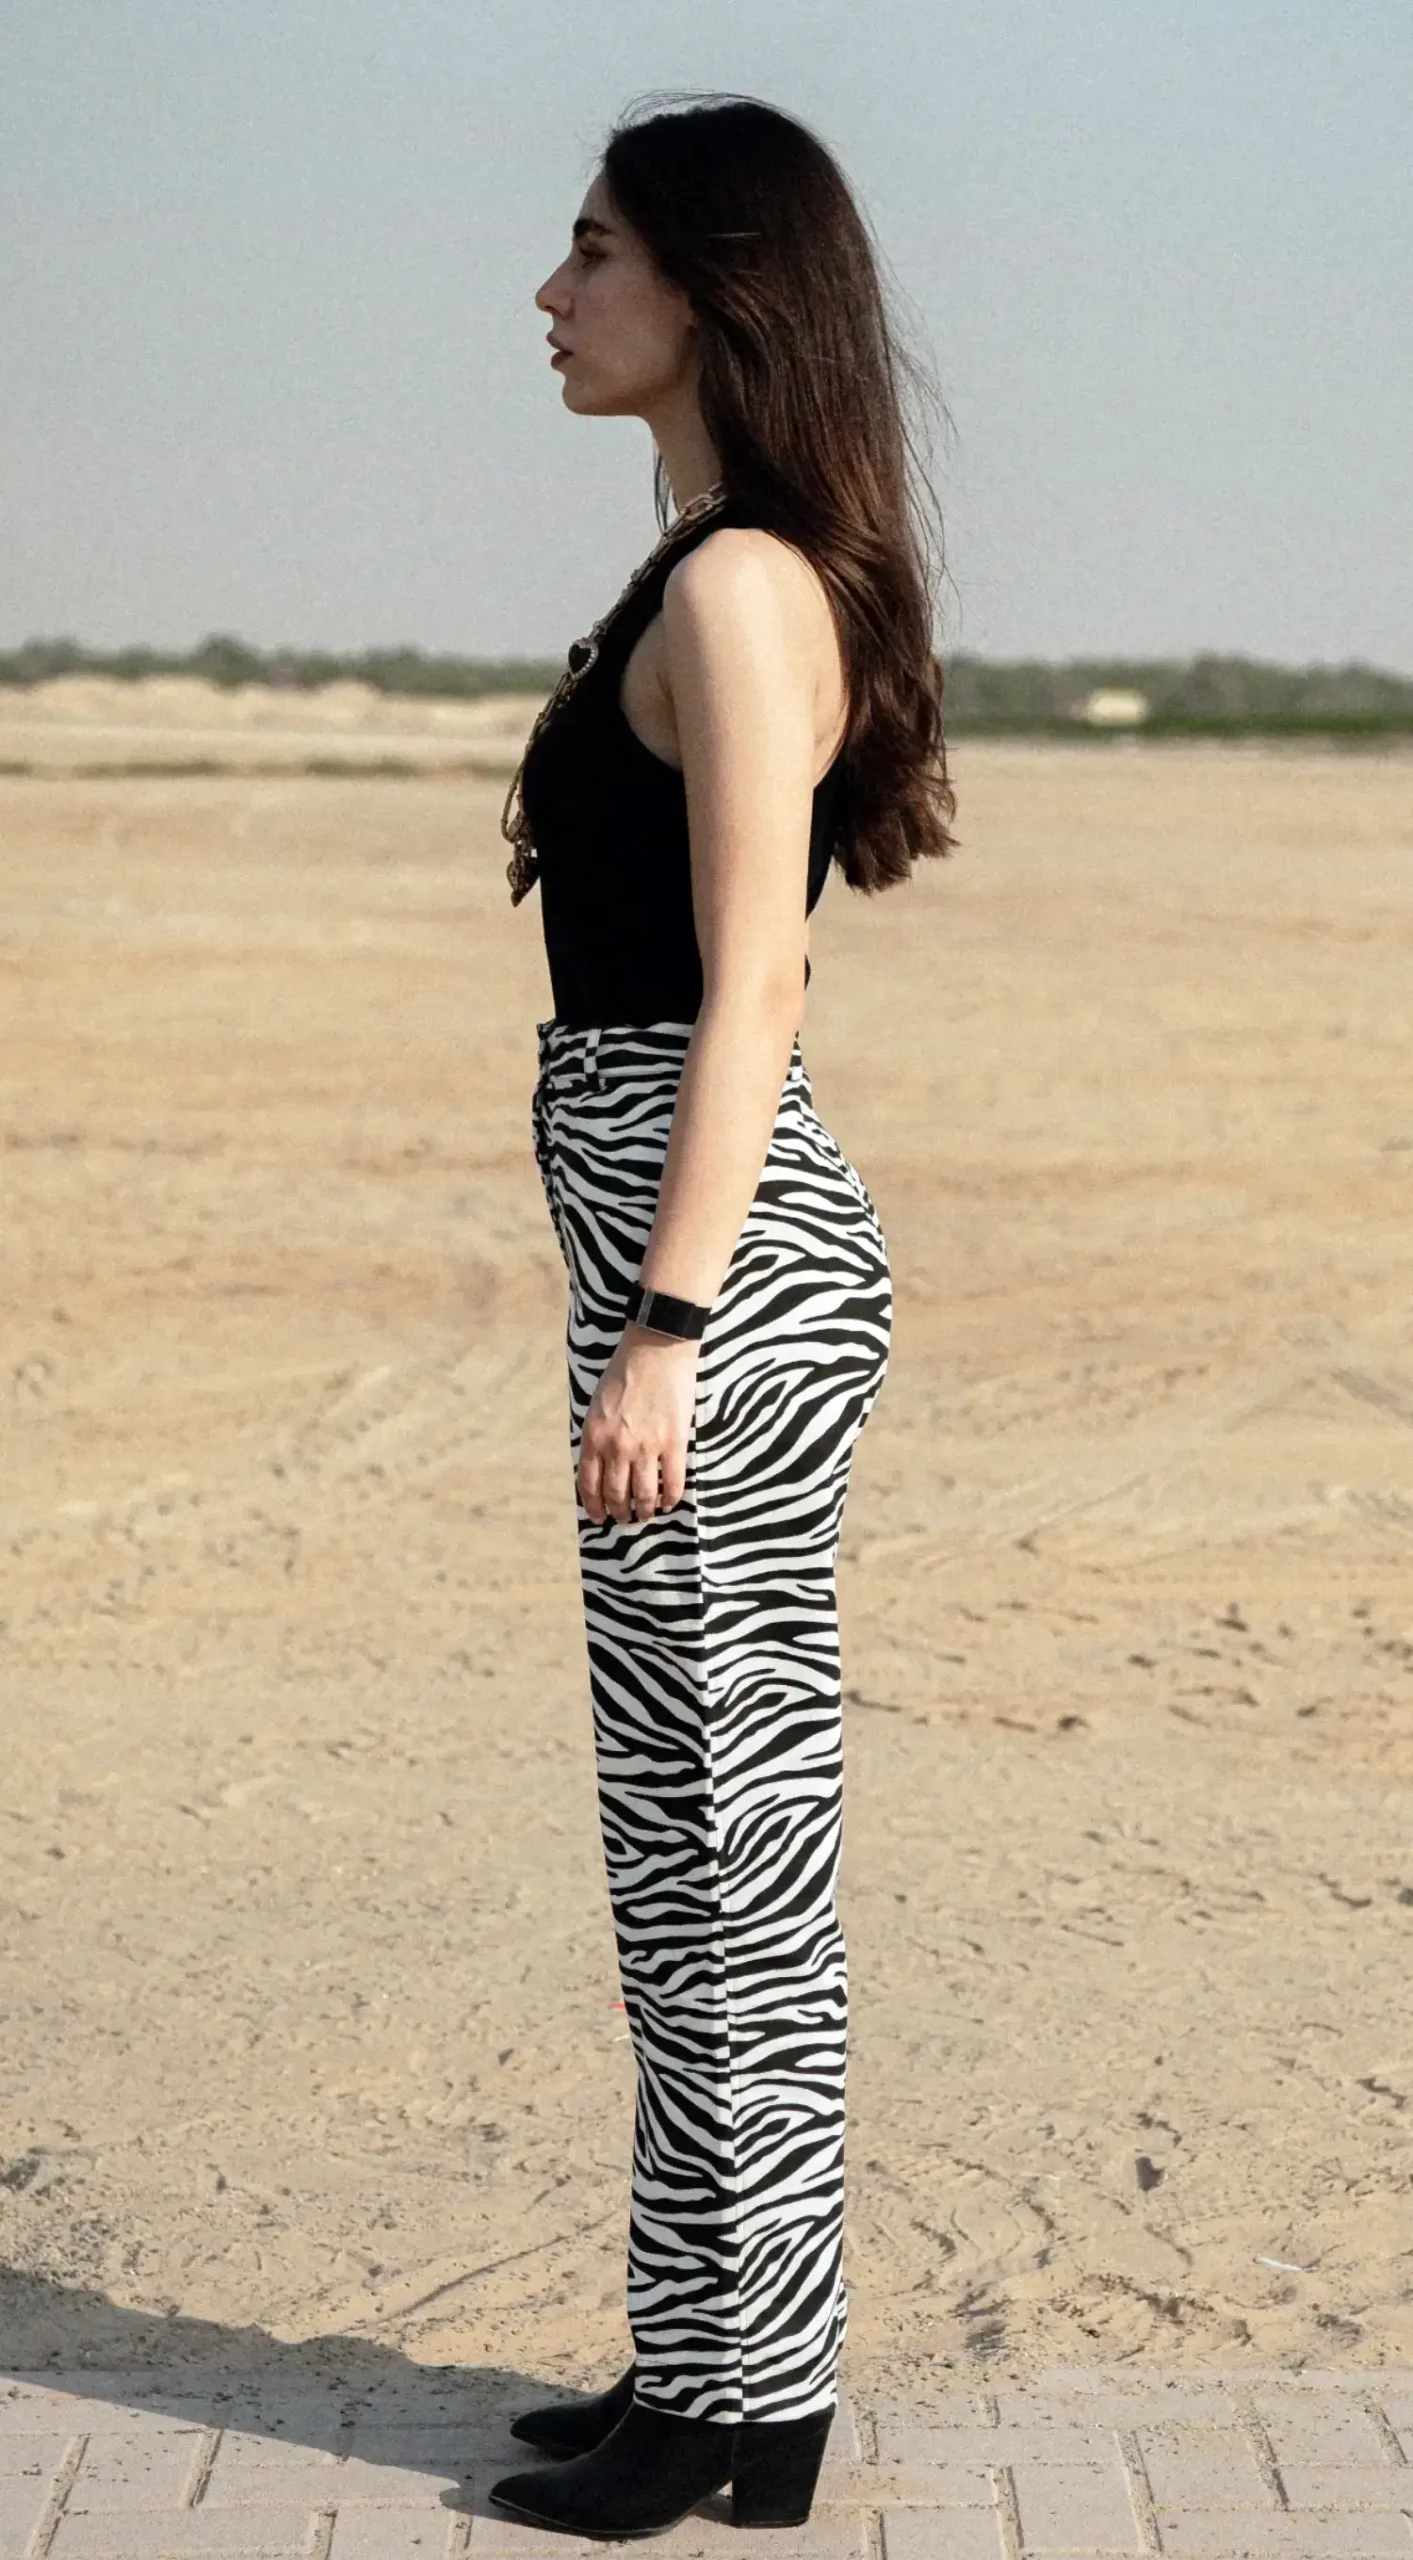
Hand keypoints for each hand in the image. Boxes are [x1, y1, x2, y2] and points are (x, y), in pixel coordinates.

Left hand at [579, 1322, 700, 1523]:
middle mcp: (617, 1447)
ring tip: (646, 1514)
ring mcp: (647, 1447)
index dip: (593, 1506)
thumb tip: (600, 1466)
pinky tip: (669, 1503)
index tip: (598, 1517)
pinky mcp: (674, 1442)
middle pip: (616, 1494)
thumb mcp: (597, 1405)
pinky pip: (673, 1482)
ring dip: (644, 1510)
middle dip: (619, 1512)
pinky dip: (671, 1498)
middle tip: (624, 1518)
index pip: (589, 1484)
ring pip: (644, 1495)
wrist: (656, 1349)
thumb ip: (598, 1436)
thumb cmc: (624, 1372)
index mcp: (595, 1436)